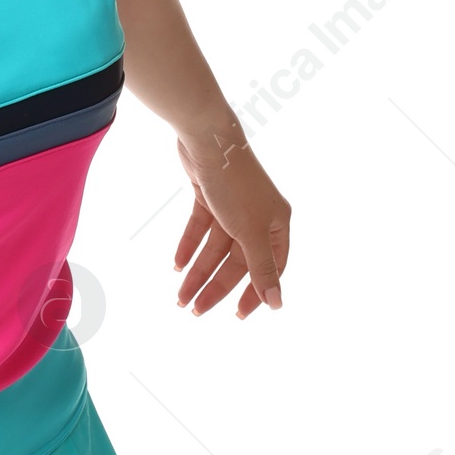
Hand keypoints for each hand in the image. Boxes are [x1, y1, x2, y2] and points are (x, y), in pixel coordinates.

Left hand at [173, 132, 289, 316]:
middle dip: (215, 286)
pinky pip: (200, 229)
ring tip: (180, 297)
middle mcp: (258, 216)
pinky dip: (189, 246)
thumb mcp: (250, 233)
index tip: (238, 315)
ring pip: (215, 248)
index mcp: (276, 224)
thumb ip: (262, 269)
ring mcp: (233, 207)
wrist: (208, 139)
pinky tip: (177, 265)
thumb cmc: (236, 184)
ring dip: (198, 272)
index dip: (255, 292)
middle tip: (195, 310)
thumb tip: (277, 303)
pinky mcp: (211, 197)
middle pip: (237, 260)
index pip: (269, 267)